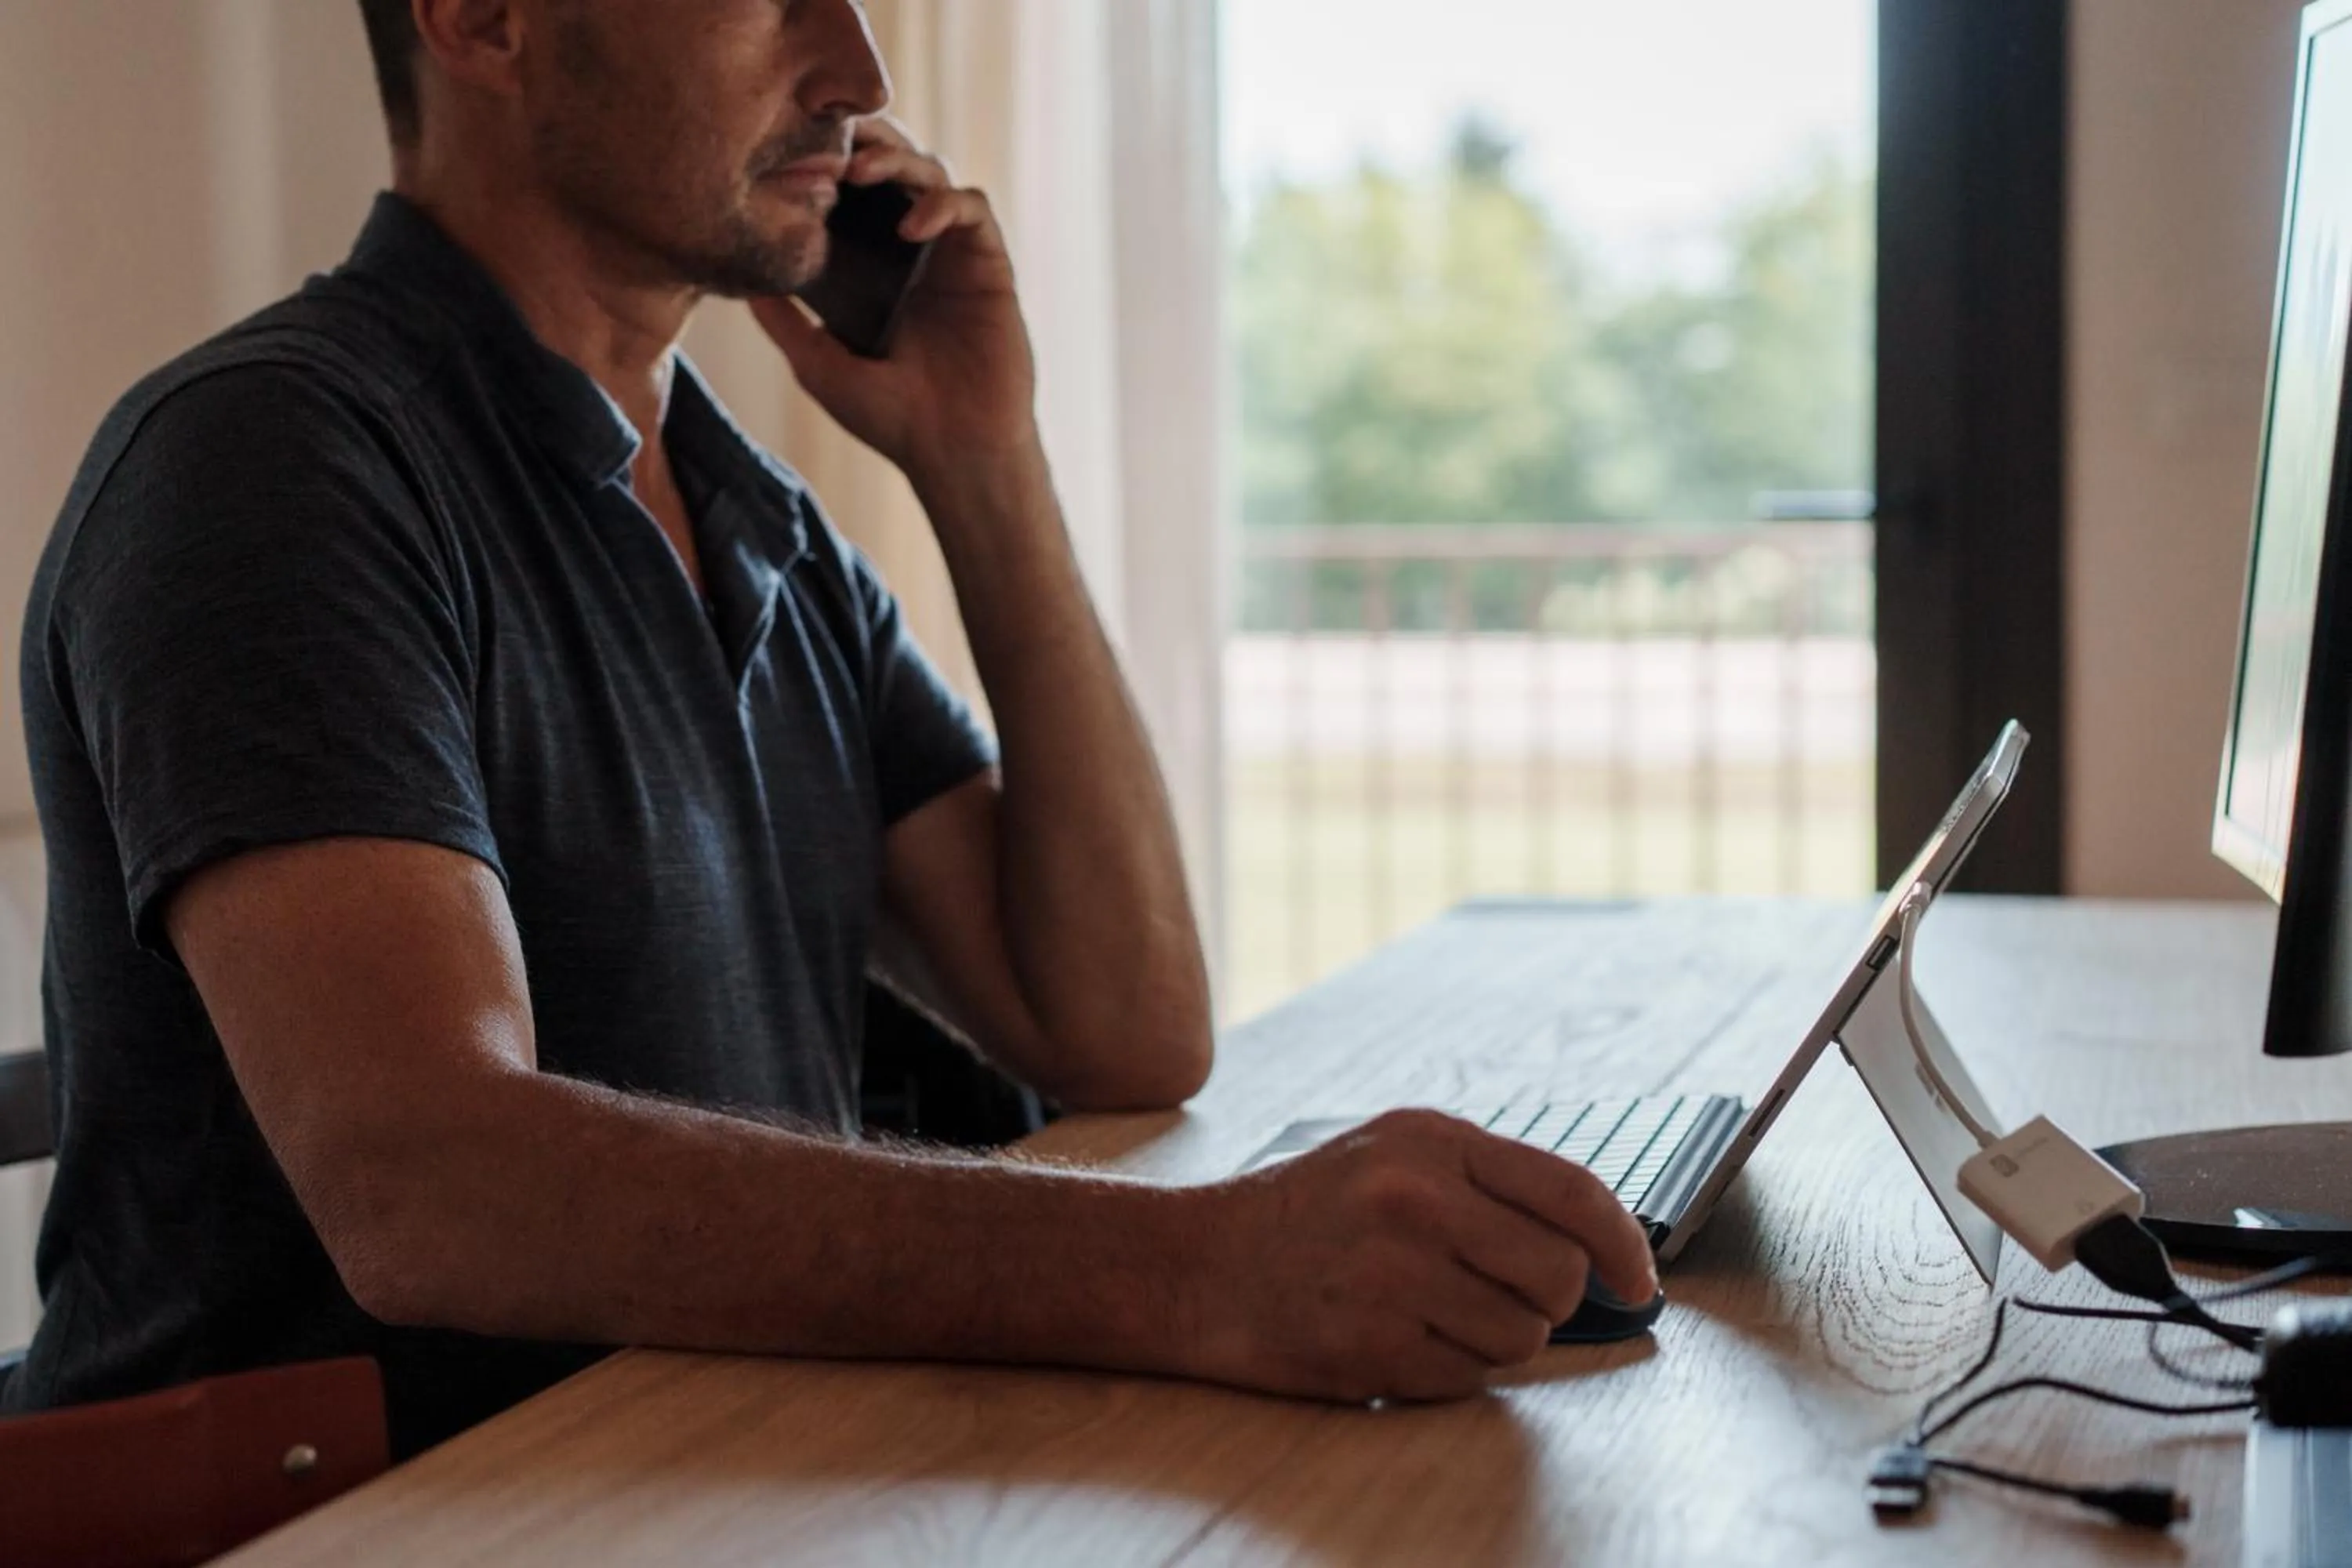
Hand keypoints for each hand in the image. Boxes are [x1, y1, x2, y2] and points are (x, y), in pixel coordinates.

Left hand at [750, 116, 1039, 486]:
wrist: (955, 453)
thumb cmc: (891, 419)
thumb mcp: (818, 365)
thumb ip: (782, 321)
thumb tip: (735, 279)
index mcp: (871, 266)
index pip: (849, 193)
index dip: (825, 164)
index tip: (789, 158)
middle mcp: (912, 251)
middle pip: (891, 165)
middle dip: (862, 141)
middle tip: (828, 139)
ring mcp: (951, 254)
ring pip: (931, 172)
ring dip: (897, 162)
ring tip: (861, 173)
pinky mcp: (989, 264)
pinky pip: (973, 207)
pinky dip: (943, 203)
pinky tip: (912, 227)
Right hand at [1180, 1110, 1661, 1402]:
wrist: (1192, 1265)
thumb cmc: (1305, 1213)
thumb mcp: (1391, 1155)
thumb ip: (1488, 1182)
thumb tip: (1600, 1243)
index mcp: (1430, 1141)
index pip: (1573, 1190)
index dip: (1626, 1243)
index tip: (1640, 1279)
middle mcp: (1415, 1200)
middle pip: (1559, 1272)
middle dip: (1549, 1297)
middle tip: (1497, 1292)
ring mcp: (1392, 1275)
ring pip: (1522, 1334)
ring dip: (1494, 1337)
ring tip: (1427, 1310)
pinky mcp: (1372, 1345)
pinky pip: (1469, 1376)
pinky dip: (1447, 1369)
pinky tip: (1394, 1336)